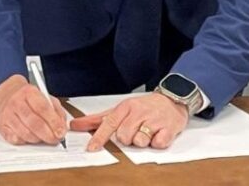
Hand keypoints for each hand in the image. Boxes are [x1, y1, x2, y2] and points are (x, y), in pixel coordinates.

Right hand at [0, 74, 68, 145]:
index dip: (54, 122)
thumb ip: (56, 111)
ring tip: (43, 137)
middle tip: (54, 139)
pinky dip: (25, 141)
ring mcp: (7, 114)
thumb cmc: (28, 98)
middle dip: (47, 134)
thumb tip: (62, 127)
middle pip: (34, 123)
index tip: (61, 132)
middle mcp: (16, 102)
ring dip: (37, 139)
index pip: (43, 108)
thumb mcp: (45, 97)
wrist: (7, 94)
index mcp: (29, 92)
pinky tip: (29, 137)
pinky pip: (15, 139)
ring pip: (25, 133)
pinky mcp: (1, 125)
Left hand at [70, 91, 188, 150]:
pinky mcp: (168, 128)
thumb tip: (75, 124)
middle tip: (135, 131)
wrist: (172, 99)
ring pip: (140, 141)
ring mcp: (154, 120)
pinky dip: (157, 142)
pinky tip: (158, 134)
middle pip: (124, 136)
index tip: (92, 148)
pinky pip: (157, 144)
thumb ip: (98, 119)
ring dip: (143, 141)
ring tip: (147, 132)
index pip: (109, 123)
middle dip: (128, 138)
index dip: (100, 137)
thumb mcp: (121, 109)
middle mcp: (139, 112)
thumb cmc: (144, 107)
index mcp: (126, 107)